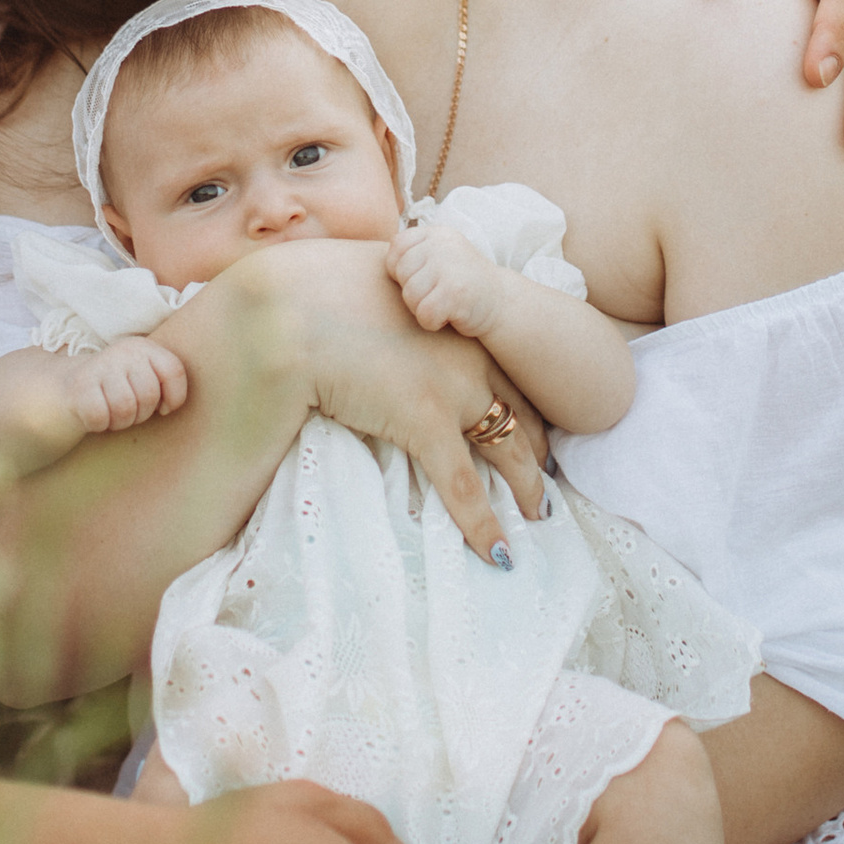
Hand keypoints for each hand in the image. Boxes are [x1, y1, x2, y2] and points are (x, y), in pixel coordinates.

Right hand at [67, 338, 189, 433]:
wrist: (70, 387)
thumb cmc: (118, 389)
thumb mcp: (143, 377)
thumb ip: (164, 384)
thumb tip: (168, 407)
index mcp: (143, 347)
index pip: (174, 370)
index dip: (175, 396)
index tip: (163, 408)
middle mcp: (123, 351)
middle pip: (150, 395)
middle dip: (142, 414)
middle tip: (129, 411)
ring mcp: (100, 366)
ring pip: (125, 408)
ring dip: (121, 422)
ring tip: (113, 414)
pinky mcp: (80, 385)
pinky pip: (101, 416)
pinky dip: (100, 424)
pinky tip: (96, 416)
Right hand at [242, 238, 543, 566]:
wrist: (298, 304)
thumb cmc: (322, 290)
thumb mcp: (373, 293)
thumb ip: (392, 313)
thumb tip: (381, 329)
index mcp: (457, 326)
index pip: (508, 373)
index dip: (524, 404)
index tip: (533, 429)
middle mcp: (468, 357)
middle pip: (521, 411)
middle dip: (537, 447)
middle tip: (545, 474)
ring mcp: (452, 390)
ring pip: (508, 451)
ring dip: (528, 486)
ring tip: (539, 513)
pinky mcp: (425, 422)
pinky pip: (463, 486)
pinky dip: (483, 524)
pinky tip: (499, 552)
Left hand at [386, 220, 505, 340]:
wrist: (502, 304)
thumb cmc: (461, 284)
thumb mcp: (439, 257)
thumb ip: (413, 252)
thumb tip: (365, 251)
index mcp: (436, 233)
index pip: (396, 248)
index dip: (400, 270)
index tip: (421, 279)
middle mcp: (443, 244)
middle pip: (401, 274)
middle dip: (413, 292)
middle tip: (436, 295)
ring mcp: (451, 266)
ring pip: (410, 296)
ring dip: (423, 309)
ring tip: (444, 304)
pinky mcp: (457, 292)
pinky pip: (425, 314)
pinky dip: (433, 323)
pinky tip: (449, 316)